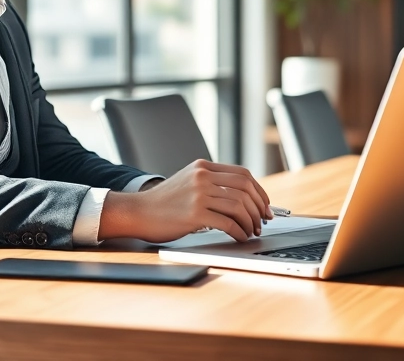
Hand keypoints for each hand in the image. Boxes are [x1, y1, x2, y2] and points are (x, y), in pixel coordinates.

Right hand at [99, 159, 271, 242]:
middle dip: (259, 207)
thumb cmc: (164, 202)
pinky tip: (240, 237)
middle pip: (245, 188)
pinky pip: (228, 223)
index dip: (259, 191)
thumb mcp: (188, 181)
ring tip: (252, 231)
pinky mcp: (194, 214)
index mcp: (203, 167)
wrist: (138, 212)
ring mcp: (198, 194)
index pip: (243, 174)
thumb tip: (243, 197)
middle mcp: (202, 176)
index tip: (265, 205)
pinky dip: (239, 231)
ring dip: (251, 221)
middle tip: (263, 221)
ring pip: (239, 206)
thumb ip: (211, 182)